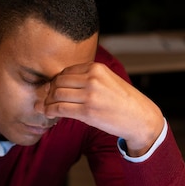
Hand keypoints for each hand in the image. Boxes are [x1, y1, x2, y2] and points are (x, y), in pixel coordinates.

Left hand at [40, 62, 164, 156]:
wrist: (140, 117)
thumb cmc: (123, 101)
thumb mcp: (108, 80)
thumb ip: (89, 78)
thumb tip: (63, 83)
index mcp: (96, 68)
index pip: (66, 72)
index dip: (56, 82)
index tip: (53, 90)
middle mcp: (92, 79)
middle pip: (58, 82)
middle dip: (49, 92)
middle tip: (46, 100)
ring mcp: (89, 95)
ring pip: (56, 95)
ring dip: (47, 102)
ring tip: (45, 108)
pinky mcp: (87, 112)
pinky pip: (59, 109)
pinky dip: (50, 111)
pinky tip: (48, 114)